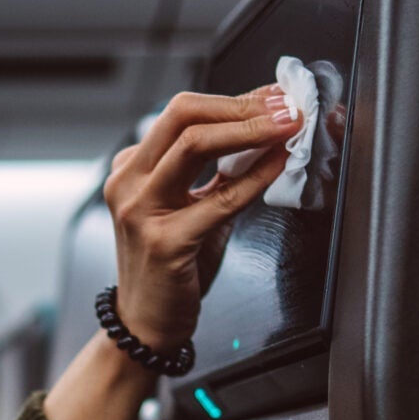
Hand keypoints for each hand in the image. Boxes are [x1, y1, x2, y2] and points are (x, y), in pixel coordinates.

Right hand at [101, 88, 303, 350]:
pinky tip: (280, 165)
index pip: (182, 112)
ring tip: (289, 125)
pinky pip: (220, 198)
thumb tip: (265, 131)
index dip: (234, 98)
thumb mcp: (191, 208)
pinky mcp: (165, 242)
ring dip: (251, 129)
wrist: (148, 323)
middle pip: (184, 114)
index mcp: (133, 168)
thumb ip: (218, 172)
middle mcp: (129, 182)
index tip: (275, 96)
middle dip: (243, 105)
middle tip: (287, 105)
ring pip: (195, 143)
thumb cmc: (172, 268)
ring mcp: (142, 210)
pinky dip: (256, 176)